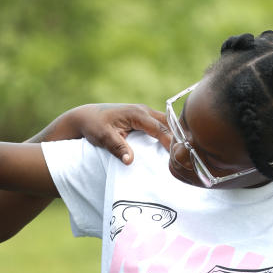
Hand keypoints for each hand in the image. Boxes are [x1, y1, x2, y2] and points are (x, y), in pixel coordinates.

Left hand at [49, 103, 170, 163]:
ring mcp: (144, 113)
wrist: (85, 117)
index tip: (178, 157)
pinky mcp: (143, 117)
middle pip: (168, 124)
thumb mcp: (103, 137)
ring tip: (182, 154)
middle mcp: (144, 111)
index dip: (170, 143)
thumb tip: (129, 161)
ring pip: (166, 124)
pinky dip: (167, 134)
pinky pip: (160, 125)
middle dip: (178, 138)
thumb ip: (117, 147)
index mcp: (137, 114)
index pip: (160, 129)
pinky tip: (171, 148)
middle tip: (186, 157)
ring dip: (174, 136)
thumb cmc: (94, 125)